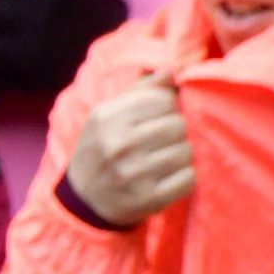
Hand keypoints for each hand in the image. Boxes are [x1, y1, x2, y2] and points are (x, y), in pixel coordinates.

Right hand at [66, 69, 191, 225]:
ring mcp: (134, 173)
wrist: (84, 200)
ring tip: (162, 160)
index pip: (164, 100)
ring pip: (186, 151)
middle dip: (174, 132)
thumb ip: (140, 91)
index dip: (166, 108)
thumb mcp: (108, 115)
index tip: (155, 119)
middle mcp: (119, 144)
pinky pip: (188, 178)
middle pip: (179, 125)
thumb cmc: (101, 149)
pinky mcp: (149, 198)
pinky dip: (183, 177)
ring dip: (179, 155)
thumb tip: (171, 72)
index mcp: (107, 117)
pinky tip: (166, 177)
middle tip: (160, 142)